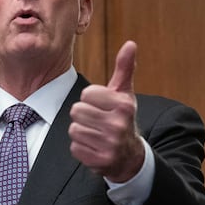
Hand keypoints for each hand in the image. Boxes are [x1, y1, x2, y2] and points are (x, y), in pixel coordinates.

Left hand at [69, 40, 143, 181]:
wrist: (130, 156)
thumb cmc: (122, 118)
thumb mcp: (124, 94)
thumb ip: (124, 69)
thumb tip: (130, 44)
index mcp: (124, 105)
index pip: (87, 94)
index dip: (90, 100)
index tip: (101, 106)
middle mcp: (119, 124)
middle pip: (76, 111)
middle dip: (83, 116)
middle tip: (96, 121)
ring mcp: (110, 144)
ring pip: (74, 129)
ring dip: (81, 132)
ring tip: (95, 134)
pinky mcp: (100, 160)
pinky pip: (74, 148)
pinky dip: (81, 148)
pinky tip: (94, 147)